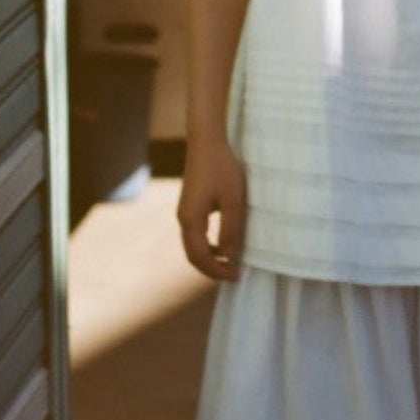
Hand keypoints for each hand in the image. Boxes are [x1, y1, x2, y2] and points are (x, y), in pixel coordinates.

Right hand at [179, 137, 246, 280]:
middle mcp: (183, 219)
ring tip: (230, 263)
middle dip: (211, 269)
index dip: (218, 270)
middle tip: (232, 275)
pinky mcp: (189, 206)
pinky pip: (194, 235)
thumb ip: (232, 230)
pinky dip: (206, 246)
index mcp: (191, 221)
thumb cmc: (222, 169)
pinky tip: (223, 245)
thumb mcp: (233, 201)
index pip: (201, 257)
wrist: (206, 142)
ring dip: (209, 258)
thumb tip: (231, 258)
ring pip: (192, 246)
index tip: (236, 277)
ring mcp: (184, 212)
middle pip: (193, 256)